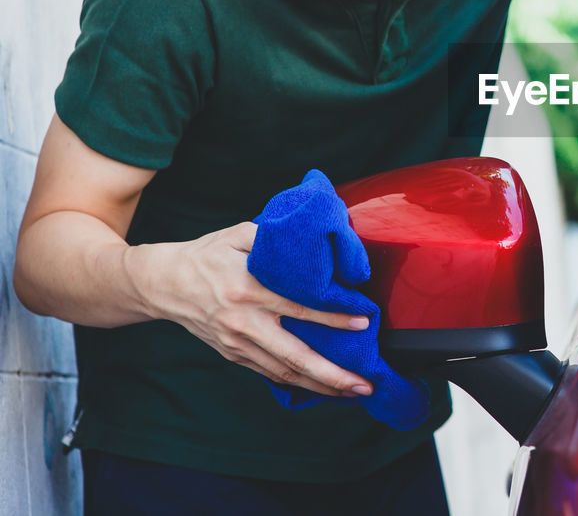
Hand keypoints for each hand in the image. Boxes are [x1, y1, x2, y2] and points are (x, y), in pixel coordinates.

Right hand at [130, 222, 373, 396]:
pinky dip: (298, 383)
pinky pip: (270, 373)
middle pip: (294, 356)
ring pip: (284, 373)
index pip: (299, 307)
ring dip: (320, 386)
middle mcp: (243, 323)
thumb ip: (275, 237)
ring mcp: (237, 344)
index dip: (332, 317)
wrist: (163, 283)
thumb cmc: (207, 255)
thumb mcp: (239, 234)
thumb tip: (315, 237)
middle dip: (332, 374)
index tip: (363, 322)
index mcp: (247, 289)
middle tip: (364, 384)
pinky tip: (322, 386)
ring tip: (352, 392)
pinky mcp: (233, 354)